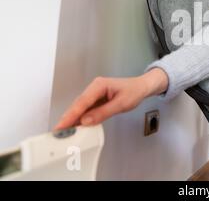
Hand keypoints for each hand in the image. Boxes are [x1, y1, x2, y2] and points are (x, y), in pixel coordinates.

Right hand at [54, 68, 168, 129]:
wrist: (141, 87)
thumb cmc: (134, 91)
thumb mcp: (121, 104)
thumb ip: (103, 112)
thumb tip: (87, 121)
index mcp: (99, 85)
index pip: (82, 101)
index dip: (71, 114)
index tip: (63, 124)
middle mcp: (94, 87)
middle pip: (78, 104)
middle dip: (68, 118)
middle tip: (59, 131)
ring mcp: (94, 93)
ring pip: (80, 107)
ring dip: (72, 119)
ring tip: (64, 131)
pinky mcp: (96, 99)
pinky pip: (86, 109)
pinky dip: (80, 118)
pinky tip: (76, 126)